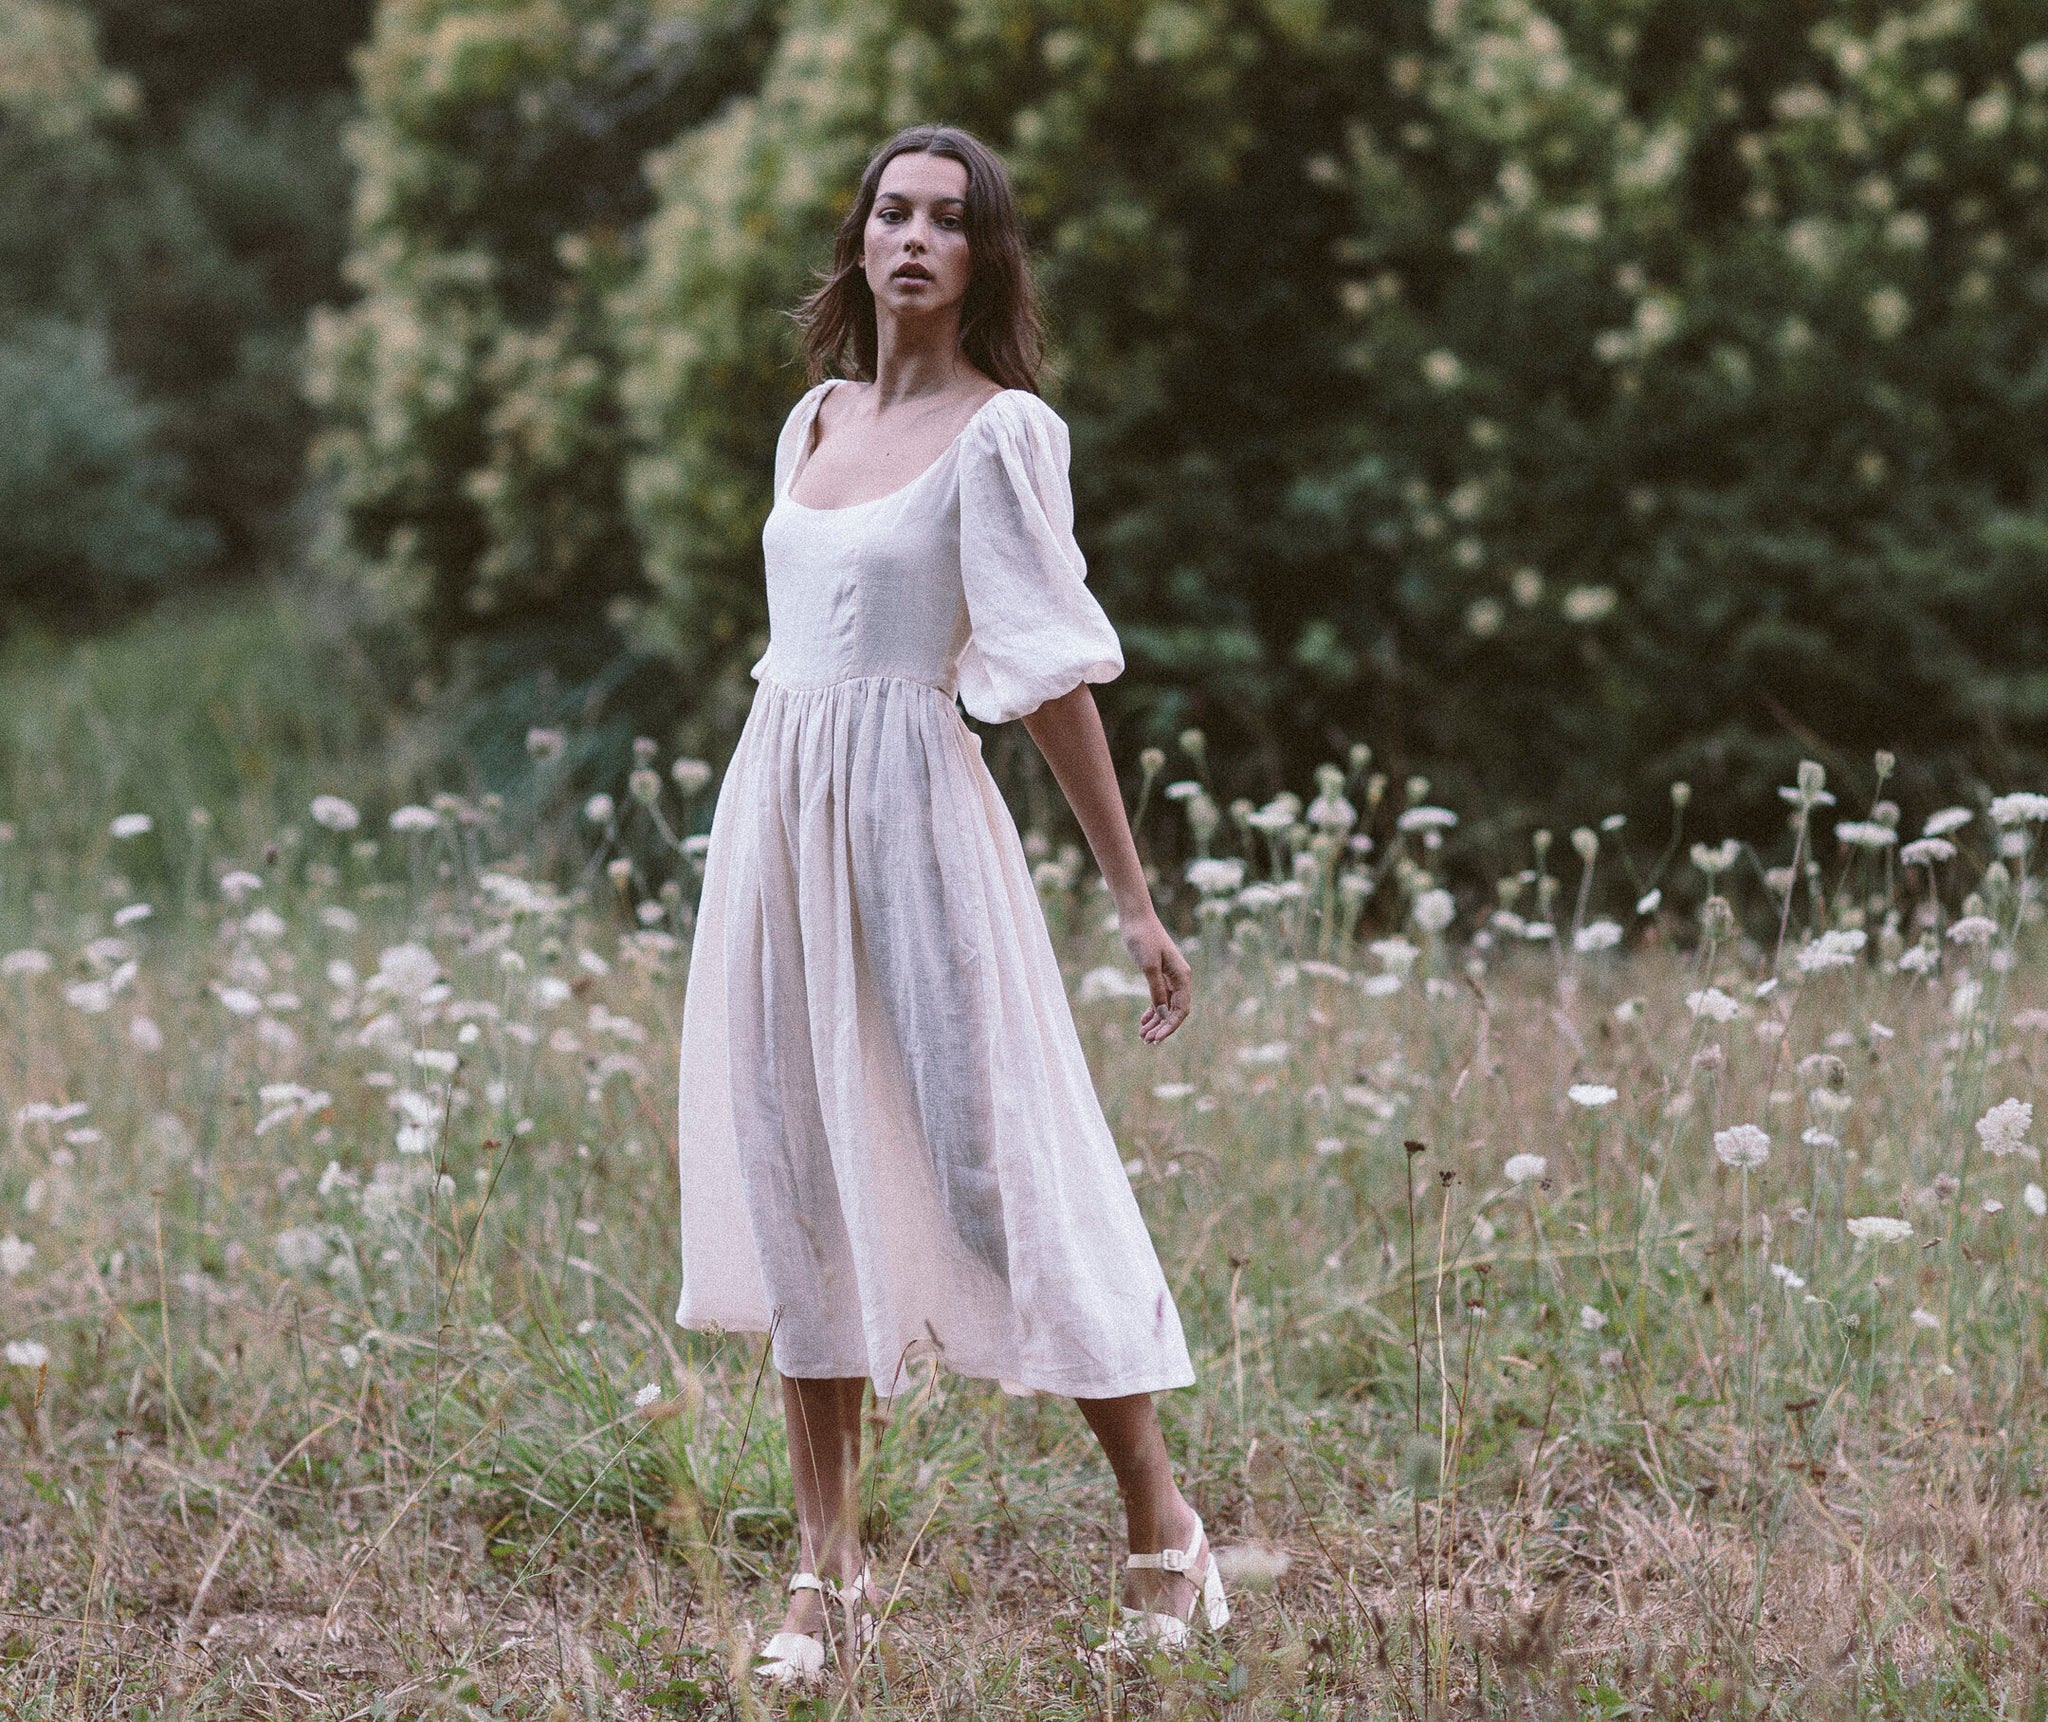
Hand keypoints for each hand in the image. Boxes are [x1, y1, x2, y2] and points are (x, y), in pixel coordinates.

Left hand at [1120, 908, 1191, 1043]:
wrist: (1135, 918)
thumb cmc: (1143, 938)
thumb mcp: (1149, 966)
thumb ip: (1157, 991)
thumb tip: (1163, 1014)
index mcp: (1182, 976)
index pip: (1181, 1010)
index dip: (1170, 1027)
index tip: (1156, 1039)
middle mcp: (1179, 978)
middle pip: (1174, 1011)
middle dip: (1161, 1027)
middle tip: (1146, 1041)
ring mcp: (1169, 976)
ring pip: (1165, 1006)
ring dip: (1155, 1022)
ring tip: (1142, 1036)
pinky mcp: (1159, 973)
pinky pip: (1159, 997)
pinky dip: (1151, 1010)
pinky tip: (1143, 1021)